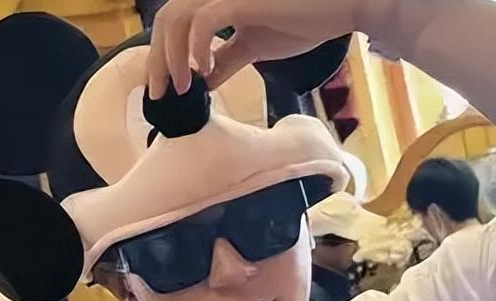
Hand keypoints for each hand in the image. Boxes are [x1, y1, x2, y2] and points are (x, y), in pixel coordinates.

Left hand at [146, 0, 365, 95]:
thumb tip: (203, 83)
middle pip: (166, 20)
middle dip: (157, 60)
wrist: (338, 9)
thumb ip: (225, 61)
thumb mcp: (252, 46)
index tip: (161, 90)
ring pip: (177, 18)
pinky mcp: (241, 0)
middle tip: (161, 95)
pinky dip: (197, 48)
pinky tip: (204, 71)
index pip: (172, 24)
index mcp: (215, 1)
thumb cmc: (300, 21)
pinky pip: (205, 21)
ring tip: (182, 88)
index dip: (159, 56)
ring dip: (172, 57)